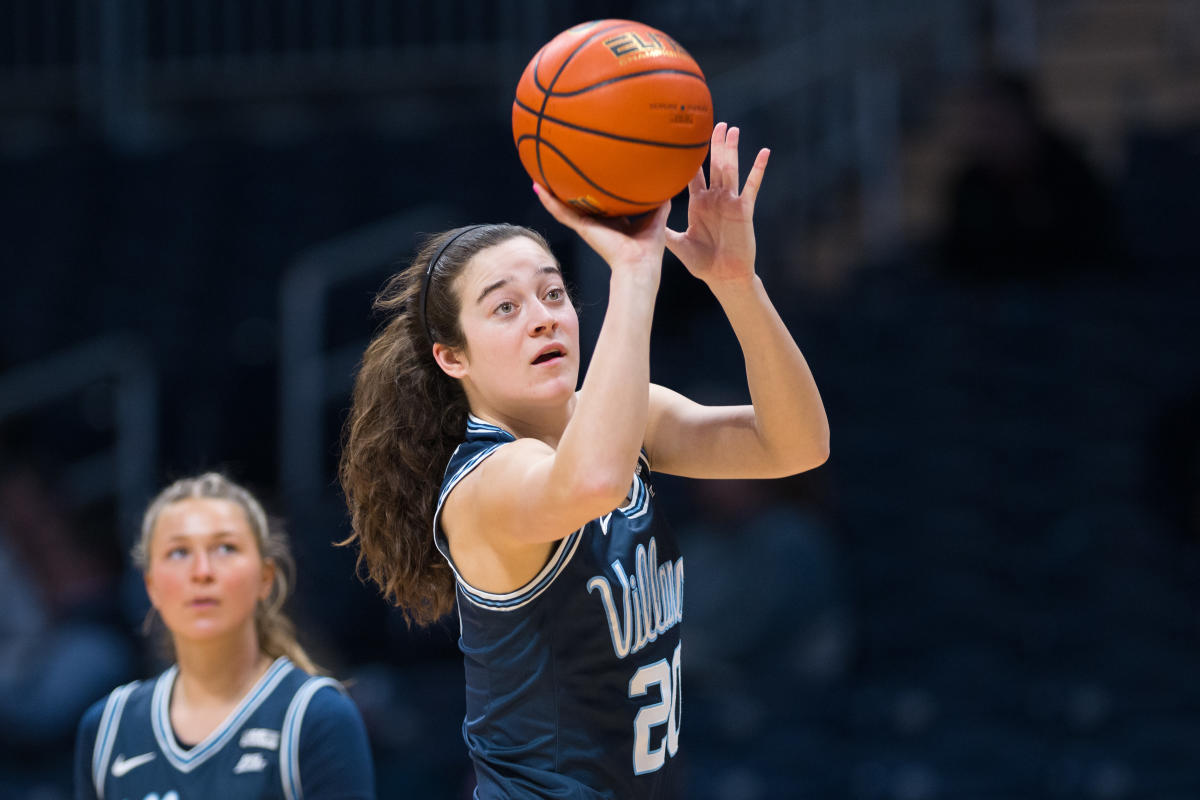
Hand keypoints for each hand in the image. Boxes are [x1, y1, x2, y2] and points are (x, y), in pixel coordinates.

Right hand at [533, 183, 669, 273]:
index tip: (592, 179)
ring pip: (566, 208)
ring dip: (552, 195)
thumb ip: (661, 201)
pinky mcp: (582, 227)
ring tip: (538, 179)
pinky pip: (562, 212)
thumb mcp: (657, 218)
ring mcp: (588, 226)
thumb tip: (670, 183)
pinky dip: (549, 201)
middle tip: (558, 175)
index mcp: (617, 224)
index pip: (605, 206)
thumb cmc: (649, 248)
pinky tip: (538, 187)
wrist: (638, 264)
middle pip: (582, 205)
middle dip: (571, 192)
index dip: (599, 193)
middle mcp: (600, 224)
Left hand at [665, 122, 768, 284]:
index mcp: (699, 203)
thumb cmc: (702, 263)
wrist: (724, 277)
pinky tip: (764, 153)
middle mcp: (715, 198)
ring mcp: (731, 202)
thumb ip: (663, 229)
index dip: (690, 158)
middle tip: (715, 123)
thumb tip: (643, 218)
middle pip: (714, 165)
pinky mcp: (744, 210)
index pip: (693, 175)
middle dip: (714, 145)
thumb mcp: (677, 244)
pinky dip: (758, 169)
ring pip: (730, 170)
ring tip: (731, 129)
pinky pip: (752, 186)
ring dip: (731, 150)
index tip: (686, 138)